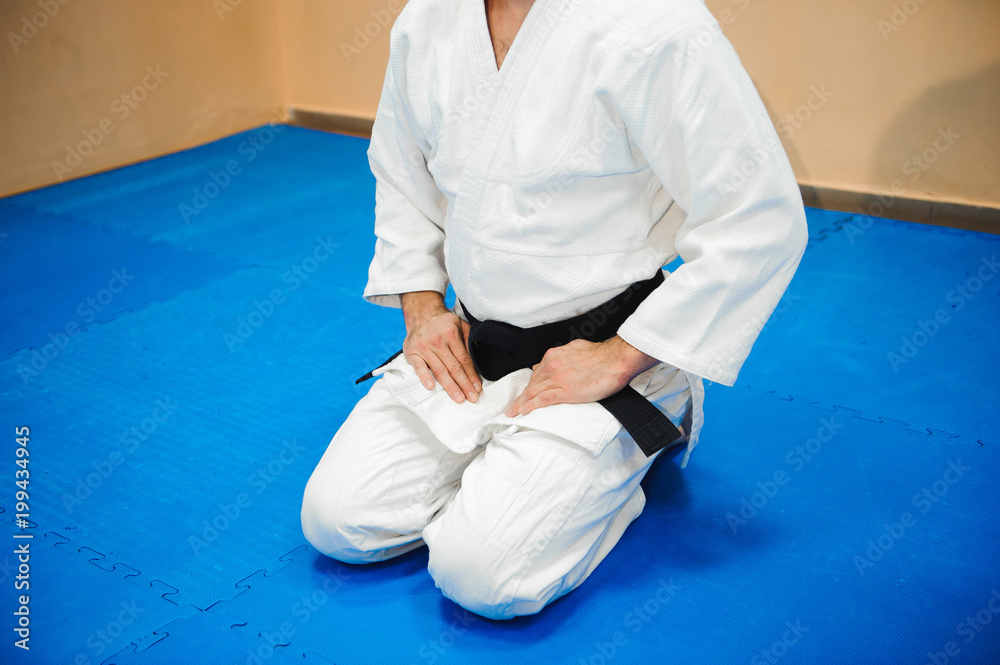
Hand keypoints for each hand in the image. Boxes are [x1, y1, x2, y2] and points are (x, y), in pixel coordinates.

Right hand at [401, 291, 481, 403]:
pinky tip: (431, 387)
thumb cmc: (443, 323)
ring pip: (440, 370)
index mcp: (451, 334)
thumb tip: (480, 358)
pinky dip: (424, 377)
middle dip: (464, 385)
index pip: (464, 360)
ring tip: (458, 398)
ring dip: (450, 386)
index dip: (472, 375)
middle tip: (472, 398)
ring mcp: (424, 347)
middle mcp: (438, 341)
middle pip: (454, 367)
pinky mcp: (412, 352)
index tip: (478, 388)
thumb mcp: (461, 325)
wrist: (421, 314)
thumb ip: (470, 340)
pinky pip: (419, 367)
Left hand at [505, 336, 658, 416]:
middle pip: (532, 384)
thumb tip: (551, 359)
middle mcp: (552, 365)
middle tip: (512, 407)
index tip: (524, 393)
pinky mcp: (565, 391)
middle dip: (521, 397)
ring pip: (533, 392)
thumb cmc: (601, 356)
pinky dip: (530, 406)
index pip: (537, 374)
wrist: (615, 360)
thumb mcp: (576, 348)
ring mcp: (557, 378)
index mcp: (554, 356)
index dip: (529, 385)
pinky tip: (523, 412)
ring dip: (521, 404)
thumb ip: (562, 355)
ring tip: (512, 413)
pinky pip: (542, 400)